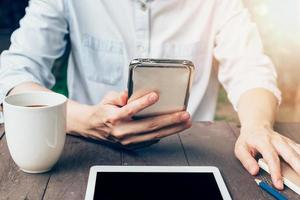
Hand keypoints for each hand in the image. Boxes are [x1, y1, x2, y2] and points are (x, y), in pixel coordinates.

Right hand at [75, 91, 191, 146]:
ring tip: (185, 122)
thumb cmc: (102, 111)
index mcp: (113, 117)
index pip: (129, 110)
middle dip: (169, 120)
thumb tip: (129, 94)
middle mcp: (121, 131)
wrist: (92, 128)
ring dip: (172, 129)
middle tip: (184, 114)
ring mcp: (127, 140)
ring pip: (153, 135)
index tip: (155, 96)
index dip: (142, 103)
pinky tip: (174, 129)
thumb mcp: (107, 99)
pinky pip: (150, 141)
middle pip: (148, 126)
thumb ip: (118, 96)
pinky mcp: (131, 145)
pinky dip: (163, 134)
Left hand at [235, 124, 299, 189]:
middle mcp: (276, 140)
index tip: (278, 184)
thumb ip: (246, 160)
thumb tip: (254, 171)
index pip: (271, 157)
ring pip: (297, 151)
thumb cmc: (248, 139)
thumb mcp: (240, 148)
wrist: (255, 126)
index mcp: (263, 142)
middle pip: (289, 153)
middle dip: (297, 166)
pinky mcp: (290, 143)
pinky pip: (299, 149)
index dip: (275, 171)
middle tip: (299, 178)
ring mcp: (284, 141)